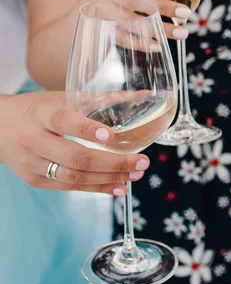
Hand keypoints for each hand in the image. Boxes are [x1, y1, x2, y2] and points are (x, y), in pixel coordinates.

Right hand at [0, 92, 149, 194]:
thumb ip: (104, 98)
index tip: (110, 135)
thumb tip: (144, 94)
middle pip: (75, 156)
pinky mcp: (35, 180)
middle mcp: (34, 140)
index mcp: (41, 114)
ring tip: (136, 175)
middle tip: (142, 162)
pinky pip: (70, 188)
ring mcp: (33, 163)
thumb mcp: (65, 97)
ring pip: (75, 177)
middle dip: (113, 162)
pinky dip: (97, 188)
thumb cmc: (39, 109)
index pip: (62, 122)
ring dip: (110, 178)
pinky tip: (119, 187)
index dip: (86, 129)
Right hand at [92, 0, 211, 39]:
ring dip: (159, 29)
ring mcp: (100, 8)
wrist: (93, 9)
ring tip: (183, 33)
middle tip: (186, 13)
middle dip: (163, 7)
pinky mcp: (100, 28)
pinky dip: (141, 43)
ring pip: (132, 21)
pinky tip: (159, 46)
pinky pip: (123, 38)